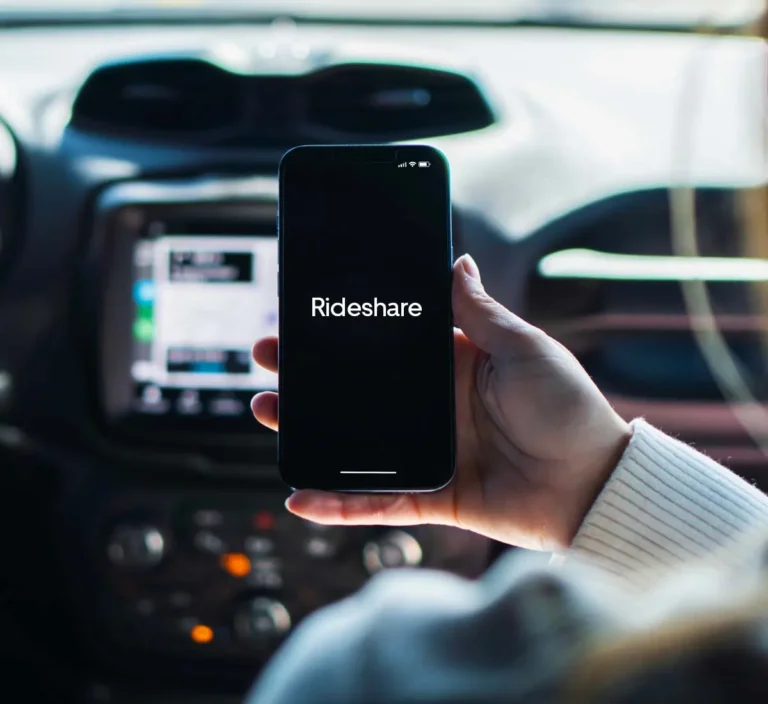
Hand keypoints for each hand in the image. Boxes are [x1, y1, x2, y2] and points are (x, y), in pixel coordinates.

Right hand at [252, 255, 630, 551]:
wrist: (595, 483)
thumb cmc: (569, 408)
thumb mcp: (524, 347)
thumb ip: (480, 311)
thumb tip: (456, 261)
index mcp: (453, 366)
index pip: (386, 345)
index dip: (346, 332)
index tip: (306, 317)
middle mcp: (435, 408)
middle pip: (358, 392)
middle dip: (309, 376)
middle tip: (268, 359)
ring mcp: (430, 452)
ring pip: (355, 444)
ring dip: (308, 431)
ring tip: (265, 410)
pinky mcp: (433, 495)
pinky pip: (378, 502)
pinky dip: (341, 503)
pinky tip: (300, 496)